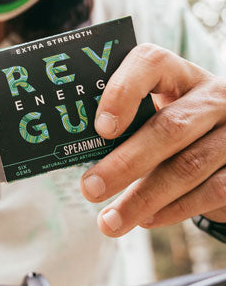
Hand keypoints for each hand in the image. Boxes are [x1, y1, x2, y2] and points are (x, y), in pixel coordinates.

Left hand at [80, 43, 225, 235]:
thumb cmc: (173, 129)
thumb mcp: (154, 114)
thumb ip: (125, 123)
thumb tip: (72, 150)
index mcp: (180, 74)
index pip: (151, 64)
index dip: (123, 91)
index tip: (101, 128)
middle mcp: (213, 97)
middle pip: (170, 126)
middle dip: (125, 163)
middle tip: (90, 189)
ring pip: (188, 166)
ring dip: (143, 198)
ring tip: (110, 221)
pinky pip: (210, 191)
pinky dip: (174, 210)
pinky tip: (147, 220)